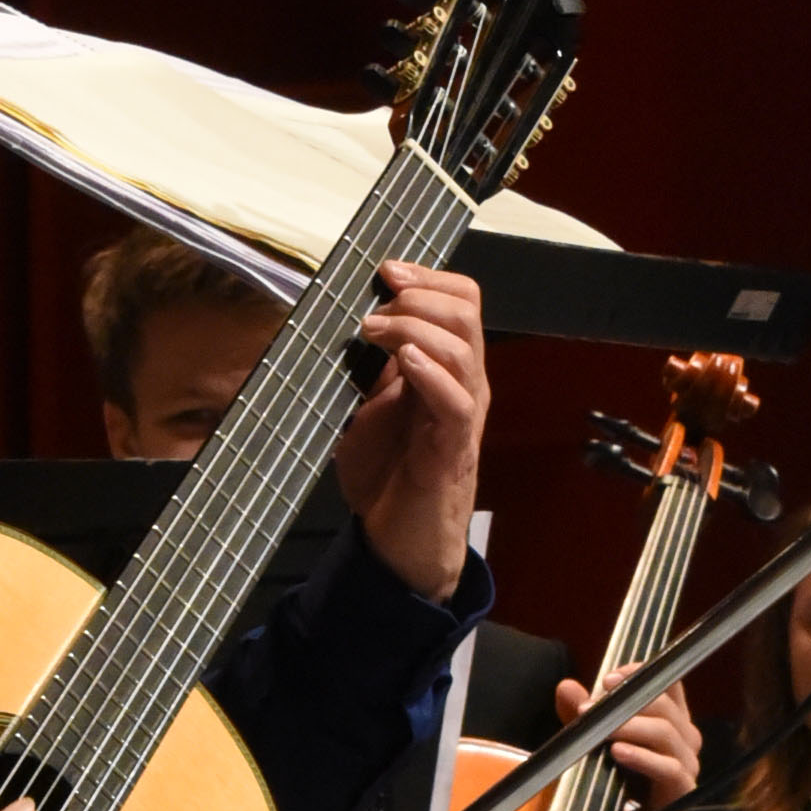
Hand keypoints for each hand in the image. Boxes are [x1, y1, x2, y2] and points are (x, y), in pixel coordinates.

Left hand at [335, 262, 488, 599]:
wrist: (397, 540)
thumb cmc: (386, 474)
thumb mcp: (368, 404)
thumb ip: (367, 365)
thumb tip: (343, 321)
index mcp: (444, 367)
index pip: (460, 300)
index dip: (427, 276)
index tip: (384, 269)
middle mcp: (463, 383)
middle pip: (467, 311)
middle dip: (421, 292)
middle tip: (378, 299)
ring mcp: (461, 415)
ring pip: (464, 348)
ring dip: (415, 326)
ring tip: (376, 329)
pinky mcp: (451, 449)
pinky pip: (457, 401)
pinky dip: (431, 373)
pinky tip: (404, 361)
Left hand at [563, 665, 700, 809]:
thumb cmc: (619, 776)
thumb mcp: (596, 740)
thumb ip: (583, 714)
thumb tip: (566, 686)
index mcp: (672, 719)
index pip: (668, 684)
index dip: (641, 674)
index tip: (607, 679)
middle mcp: (686, 737)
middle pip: (664, 707)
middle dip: (626, 702)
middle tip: (591, 707)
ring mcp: (688, 764)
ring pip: (666, 733)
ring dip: (630, 727)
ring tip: (602, 730)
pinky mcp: (683, 790)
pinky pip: (669, 768)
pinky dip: (643, 758)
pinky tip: (618, 753)